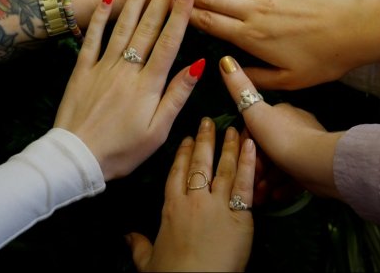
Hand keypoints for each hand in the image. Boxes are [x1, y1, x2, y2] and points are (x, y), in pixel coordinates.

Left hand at [54, 0, 202, 180]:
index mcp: (149, 84)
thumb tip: (199, 64)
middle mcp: (127, 68)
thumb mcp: (158, 131)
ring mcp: (103, 66)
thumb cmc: (122, 151)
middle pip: (149, 25)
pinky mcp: (82, 69)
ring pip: (123, 24)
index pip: (169, 40)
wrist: (75, 159)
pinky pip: (93, 37)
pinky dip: (102, 16)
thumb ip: (177, 95)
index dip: (181, 12)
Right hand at [127, 117, 255, 271]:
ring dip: (229, 146)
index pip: (177, 172)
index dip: (183, 154)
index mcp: (171, 208)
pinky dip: (249, 164)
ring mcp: (217, 206)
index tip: (188, 138)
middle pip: (199, 164)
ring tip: (233, 129)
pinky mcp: (239, 216)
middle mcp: (194, 201)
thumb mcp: (148, 261)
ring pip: (223, 169)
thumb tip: (127, 237)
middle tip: (209, 121)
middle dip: (205, 140)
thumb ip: (139, 245)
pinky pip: (245, 184)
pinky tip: (251, 146)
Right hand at [217, 55, 343, 198]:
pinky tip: (275, 196)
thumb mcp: (255, 112)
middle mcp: (298, 127)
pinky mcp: (317, 169)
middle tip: (248, 182)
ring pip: (281, 165)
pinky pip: (295, 178)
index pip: (257, 126)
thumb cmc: (283, 138)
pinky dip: (283, 187)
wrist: (317, 164)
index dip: (245, 143)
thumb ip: (239, 88)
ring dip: (267, 180)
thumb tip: (224, 59)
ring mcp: (309, 148)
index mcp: (284, 112)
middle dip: (255, 166)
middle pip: (269, 147)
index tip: (239, 158)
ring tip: (259, 195)